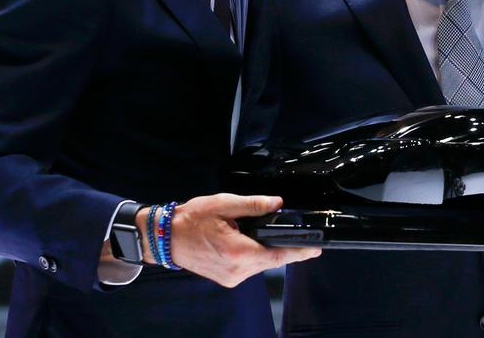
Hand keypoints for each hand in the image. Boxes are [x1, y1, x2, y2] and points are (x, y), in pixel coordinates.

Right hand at [145, 193, 320, 287]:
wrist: (166, 238)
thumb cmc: (192, 219)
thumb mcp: (224, 204)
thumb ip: (253, 204)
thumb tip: (278, 203)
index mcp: (238, 252)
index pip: (278, 255)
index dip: (300, 252)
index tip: (317, 249)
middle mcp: (237, 270)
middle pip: (272, 260)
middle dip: (283, 246)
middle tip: (297, 236)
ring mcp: (232, 278)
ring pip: (261, 264)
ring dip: (267, 250)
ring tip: (266, 233)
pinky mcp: (227, 279)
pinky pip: (250, 267)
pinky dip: (255, 254)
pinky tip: (252, 242)